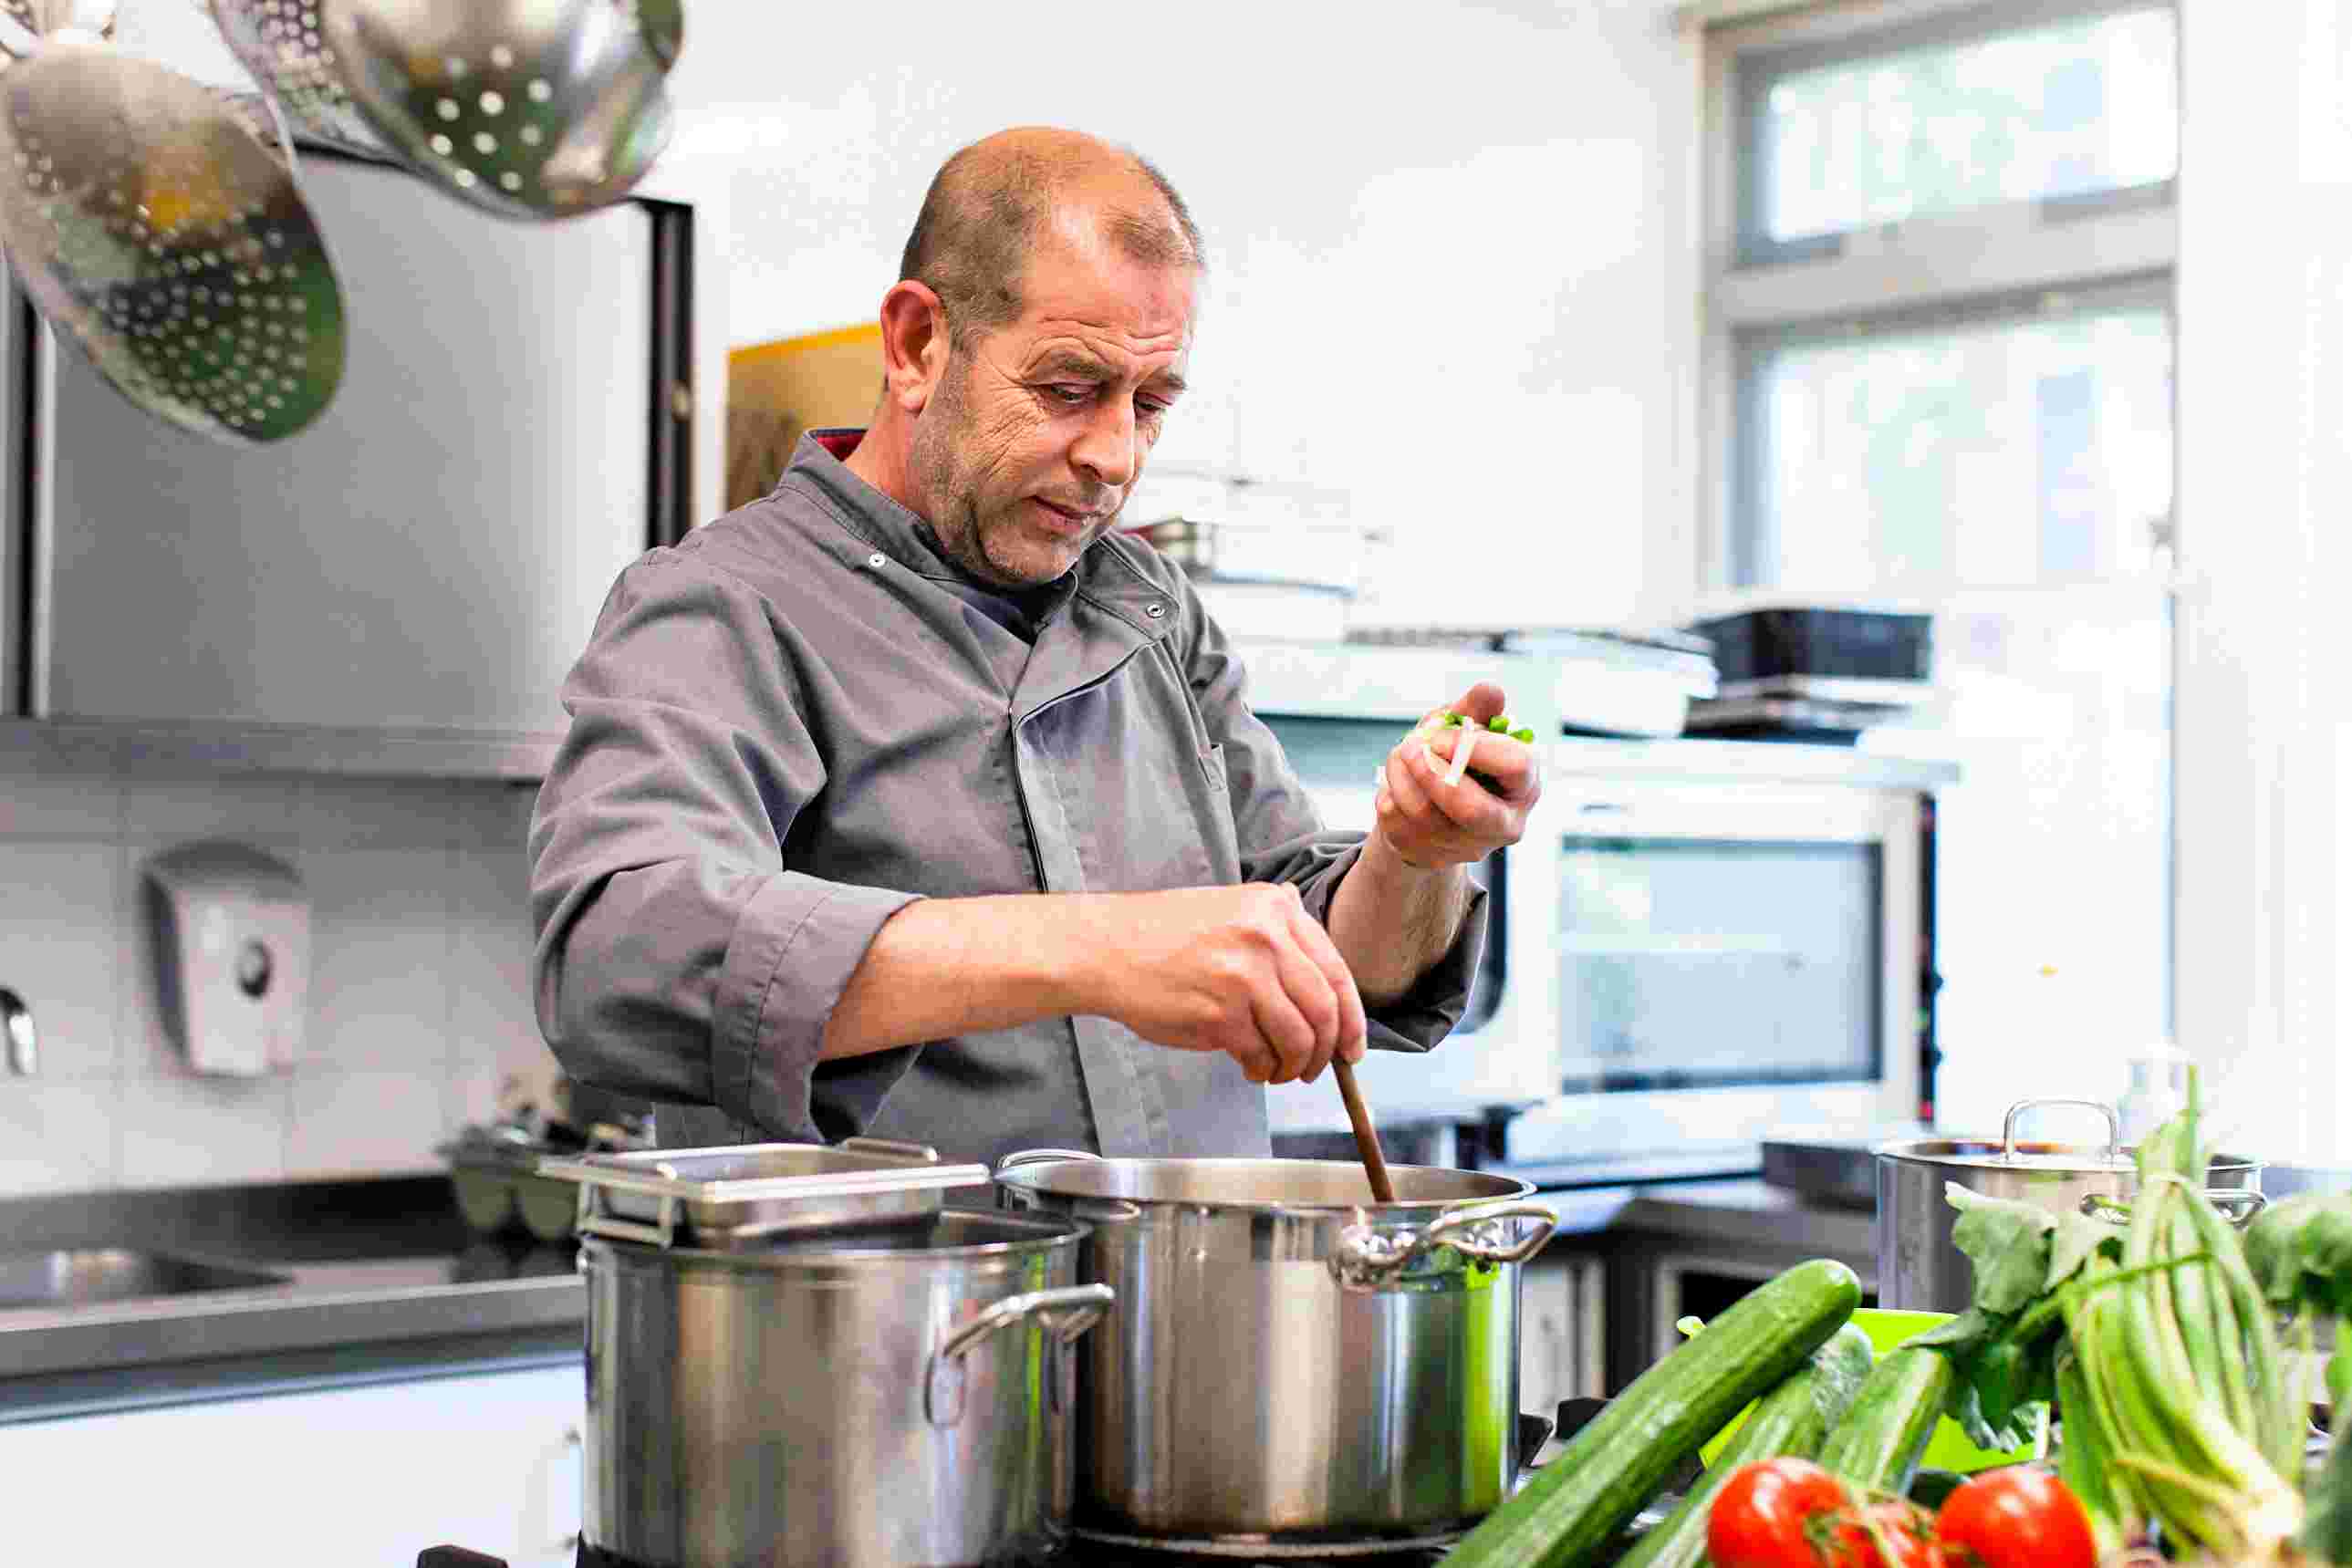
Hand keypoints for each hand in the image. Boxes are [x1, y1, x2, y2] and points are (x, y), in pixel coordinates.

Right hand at [1075, 883, 1368, 1084]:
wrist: (1107, 948)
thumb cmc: (1164, 936)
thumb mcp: (1231, 911)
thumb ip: (1278, 937)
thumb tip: (1324, 994)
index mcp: (1275, 909)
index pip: (1337, 972)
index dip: (1352, 1019)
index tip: (1352, 1048)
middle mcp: (1267, 938)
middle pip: (1325, 1010)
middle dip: (1326, 1051)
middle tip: (1315, 1069)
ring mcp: (1244, 976)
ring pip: (1299, 1038)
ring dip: (1294, 1066)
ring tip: (1277, 1070)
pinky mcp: (1221, 1014)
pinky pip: (1262, 1055)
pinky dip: (1263, 1070)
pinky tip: (1250, 1067)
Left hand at [1373, 681, 1540, 868]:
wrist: (1430, 804)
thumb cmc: (1455, 759)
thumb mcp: (1465, 728)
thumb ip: (1476, 709)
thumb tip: (1490, 691)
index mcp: (1525, 785)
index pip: (1515, 766)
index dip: (1472, 746)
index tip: (1442, 734)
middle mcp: (1505, 824)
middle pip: (1471, 807)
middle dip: (1431, 771)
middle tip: (1409, 745)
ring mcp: (1467, 846)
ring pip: (1424, 812)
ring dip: (1402, 772)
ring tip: (1402, 753)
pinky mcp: (1430, 855)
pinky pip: (1398, 819)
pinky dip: (1390, 790)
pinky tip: (1398, 781)